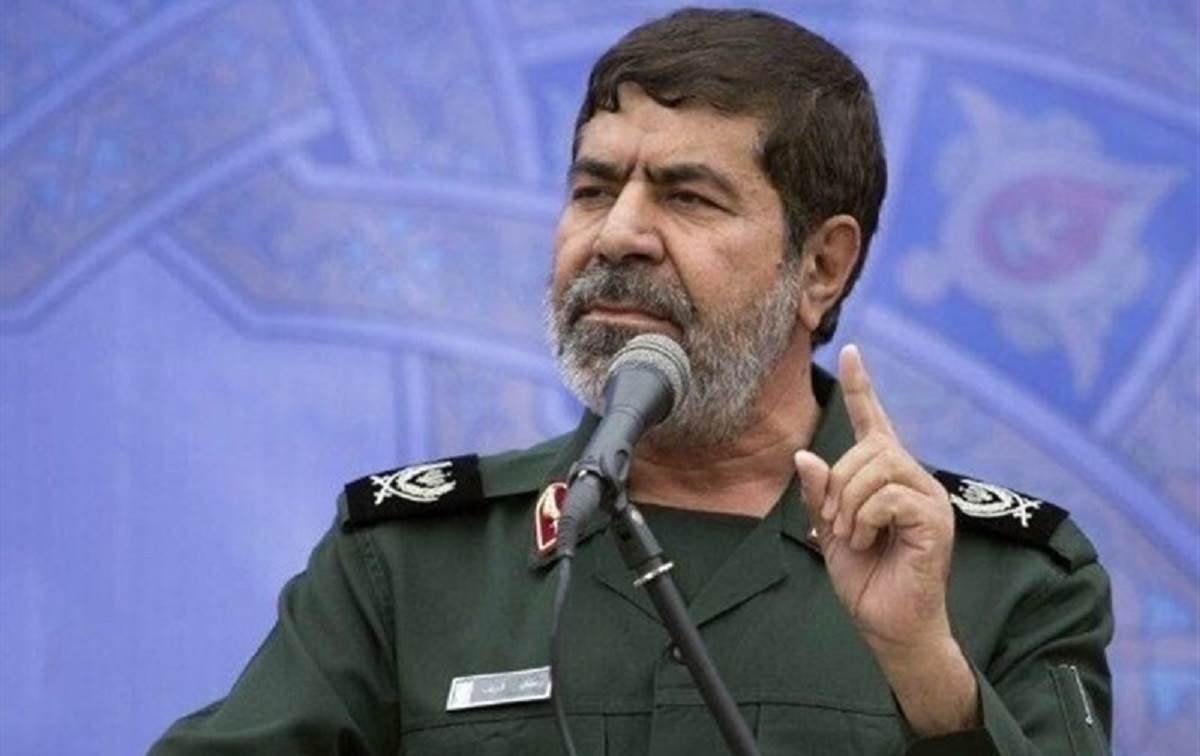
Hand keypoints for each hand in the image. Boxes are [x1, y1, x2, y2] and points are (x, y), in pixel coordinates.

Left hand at [794, 344, 976, 733]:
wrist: (887, 623)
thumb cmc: (864, 578)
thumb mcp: (828, 530)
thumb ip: (818, 493)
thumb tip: (804, 456)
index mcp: (885, 476)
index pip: (872, 422)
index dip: (861, 387)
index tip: (849, 350)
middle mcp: (912, 478)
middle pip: (867, 447)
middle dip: (836, 484)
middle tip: (832, 523)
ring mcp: (928, 497)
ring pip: (877, 467)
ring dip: (848, 503)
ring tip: (851, 535)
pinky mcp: (936, 519)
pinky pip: (889, 496)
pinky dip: (865, 518)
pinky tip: (866, 540)